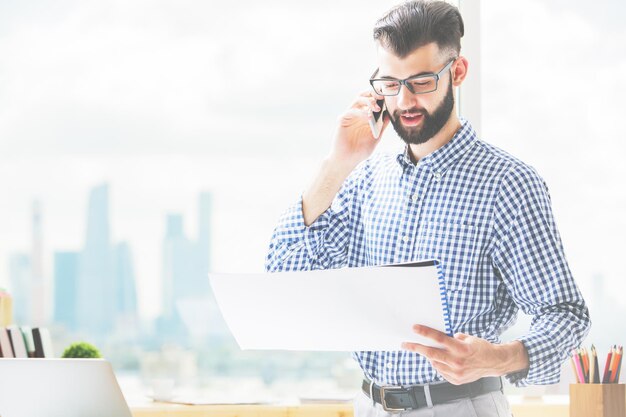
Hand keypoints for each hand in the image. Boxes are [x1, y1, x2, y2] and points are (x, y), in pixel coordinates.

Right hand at [329, 90, 389, 169]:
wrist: (347, 160)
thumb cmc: (360, 151)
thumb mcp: (376, 137)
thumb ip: (382, 125)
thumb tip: (390, 114)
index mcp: (365, 116)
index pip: (372, 99)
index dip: (380, 96)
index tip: (389, 96)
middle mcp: (357, 113)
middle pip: (364, 95)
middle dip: (373, 93)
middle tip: (382, 96)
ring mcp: (349, 115)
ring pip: (358, 99)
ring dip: (368, 101)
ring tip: (376, 108)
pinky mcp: (342, 120)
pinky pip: (352, 111)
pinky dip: (361, 112)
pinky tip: (369, 118)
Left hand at [401, 325, 528, 384]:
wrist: (493, 363)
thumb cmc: (481, 348)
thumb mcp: (469, 338)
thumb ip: (454, 338)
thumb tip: (440, 338)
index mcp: (461, 348)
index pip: (439, 339)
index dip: (425, 333)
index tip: (414, 328)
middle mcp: (457, 362)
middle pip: (431, 353)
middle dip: (416, 348)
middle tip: (405, 344)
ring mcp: (456, 373)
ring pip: (435, 363)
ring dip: (429, 356)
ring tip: (425, 351)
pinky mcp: (456, 380)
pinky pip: (441, 371)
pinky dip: (438, 365)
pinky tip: (440, 360)